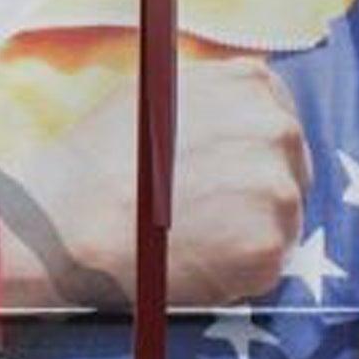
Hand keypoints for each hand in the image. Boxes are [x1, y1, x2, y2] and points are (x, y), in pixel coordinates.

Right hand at [0, 57, 309, 308]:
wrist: (69, 220)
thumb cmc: (100, 157)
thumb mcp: (161, 94)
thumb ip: (213, 99)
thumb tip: (237, 112)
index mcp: (252, 85)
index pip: (278, 121)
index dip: (252, 153)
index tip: (229, 174)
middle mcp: (277, 130)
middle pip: (290, 171)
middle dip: (257, 194)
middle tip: (210, 215)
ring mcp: (278, 190)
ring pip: (283, 222)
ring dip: (250, 234)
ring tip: (194, 239)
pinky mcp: (270, 247)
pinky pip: (268, 265)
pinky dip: (239, 272)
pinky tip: (196, 264)